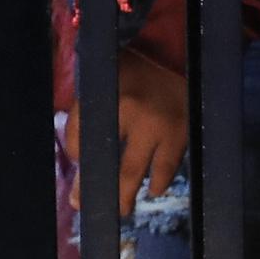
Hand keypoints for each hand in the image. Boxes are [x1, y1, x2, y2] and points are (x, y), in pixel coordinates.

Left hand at [59, 46, 191, 211]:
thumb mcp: (102, 79)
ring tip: (121, 208)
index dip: (77, 154)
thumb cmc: (132, 65)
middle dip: (94, 189)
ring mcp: (158, 125)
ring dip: (126, 195)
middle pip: (105, 162)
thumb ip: (91, 111)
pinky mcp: (181, 132)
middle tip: (84, 206)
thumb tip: (81, 154)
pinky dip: (158, 181)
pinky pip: (167, 166)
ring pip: (136, 172)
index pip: (80, 139)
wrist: (176, 50)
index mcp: (104, 95)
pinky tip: (153, 189)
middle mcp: (129, 112)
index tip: (81, 162)